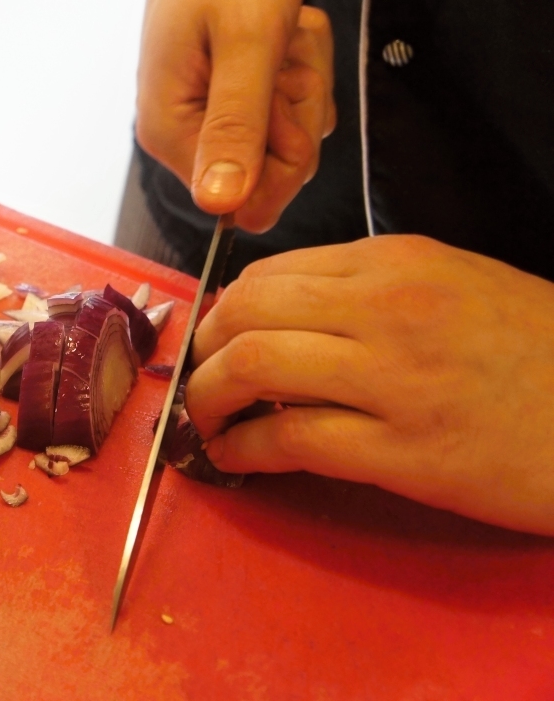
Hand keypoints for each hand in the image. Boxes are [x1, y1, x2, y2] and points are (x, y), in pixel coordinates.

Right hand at [136, 0, 335, 232]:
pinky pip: (294, 110)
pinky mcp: (236, 98)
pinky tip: (281, 31)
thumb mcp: (245, 41)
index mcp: (171, 129)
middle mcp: (185, 132)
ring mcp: (212, 114)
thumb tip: (220, 206)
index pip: (240, 198)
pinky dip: (304, 67)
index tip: (277, 88)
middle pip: (273, 171)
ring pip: (291, 138)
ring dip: (304, 79)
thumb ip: (236, 126)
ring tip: (279, 32)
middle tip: (281, 51)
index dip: (280, 150)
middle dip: (297, 106)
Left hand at [186, 236, 553, 535]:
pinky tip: (235, 457)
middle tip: (201, 378)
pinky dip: (244, 449)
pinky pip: (290, 441)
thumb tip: (285, 311)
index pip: (270, 274)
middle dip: (205, 349)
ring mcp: (395, 379)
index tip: (216, 337)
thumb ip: (372, 289)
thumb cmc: (540, 351)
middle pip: (248, 313)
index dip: (224, 310)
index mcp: (398, 262)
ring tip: (207, 419)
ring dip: (210, 397)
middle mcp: (388, 308)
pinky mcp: (406, 452)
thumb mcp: (459, 285)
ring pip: (255, 368)